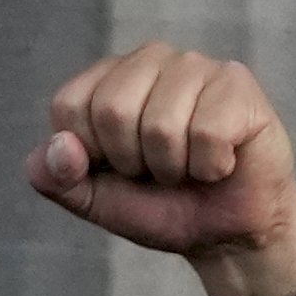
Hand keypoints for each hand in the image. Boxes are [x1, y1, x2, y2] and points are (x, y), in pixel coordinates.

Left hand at [25, 41, 295, 295]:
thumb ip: (58, 178)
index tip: (117, 168)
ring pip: (160, 125)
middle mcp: (149, 60)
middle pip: (112, 110)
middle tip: (157, 171)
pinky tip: (221, 162)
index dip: (91, 154)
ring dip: (173, 167)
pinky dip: (210, 166)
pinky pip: (207, 132)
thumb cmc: (161, 207)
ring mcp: (195, 66)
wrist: (225, 234)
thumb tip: (58, 145)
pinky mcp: (237, 83)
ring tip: (189, 166)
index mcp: (107, 80)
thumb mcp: (95, 201)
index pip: (69, 107)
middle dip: (132, 162)